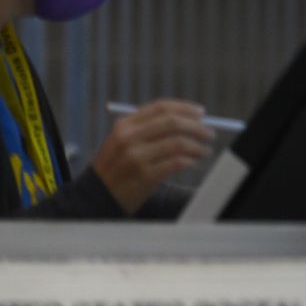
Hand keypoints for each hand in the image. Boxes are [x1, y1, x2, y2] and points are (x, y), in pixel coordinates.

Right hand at [88, 99, 212, 213]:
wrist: (96, 198)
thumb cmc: (115, 169)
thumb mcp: (120, 142)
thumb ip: (147, 129)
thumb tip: (186, 120)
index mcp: (124, 125)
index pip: (160, 108)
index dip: (185, 108)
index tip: (201, 112)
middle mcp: (129, 138)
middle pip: (172, 123)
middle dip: (197, 127)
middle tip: (210, 133)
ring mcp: (136, 157)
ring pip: (178, 143)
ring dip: (197, 146)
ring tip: (205, 151)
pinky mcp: (145, 176)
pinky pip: (176, 163)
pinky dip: (190, 160)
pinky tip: (194, 162)